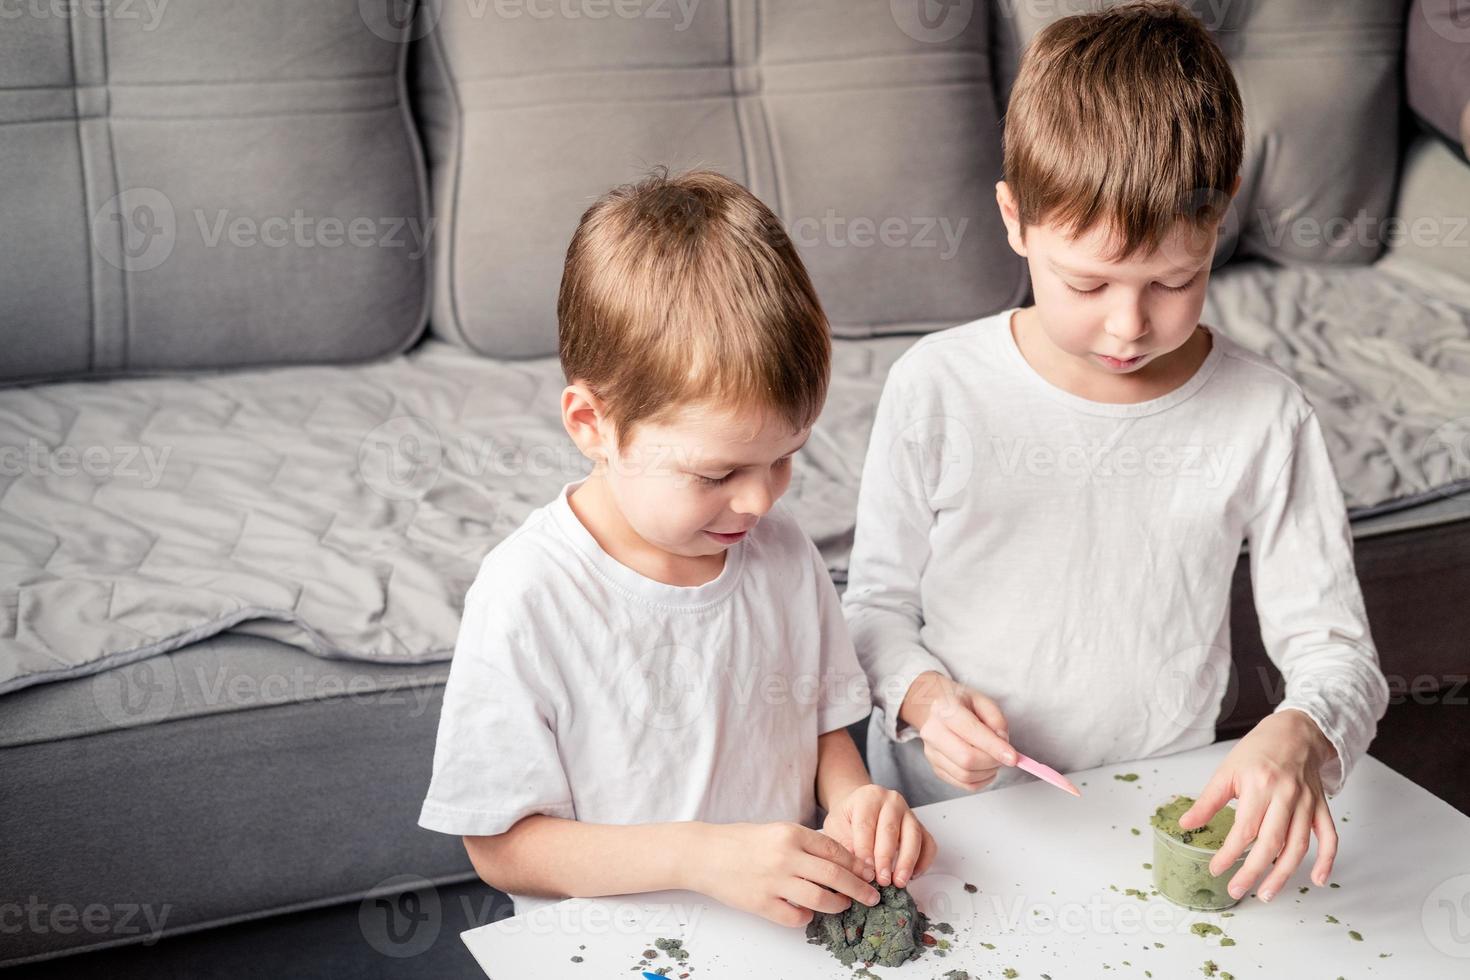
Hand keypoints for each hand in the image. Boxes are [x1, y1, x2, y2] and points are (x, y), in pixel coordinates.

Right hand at [685, 822, 880, 928]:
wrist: (704, 853)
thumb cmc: (741, 841)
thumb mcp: (777, 831)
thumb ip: (805, 844)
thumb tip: (840, 862)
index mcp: (791, 833)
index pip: (835, 850)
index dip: (856, 864)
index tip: (868, 873)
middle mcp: (785, 856)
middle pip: (835, 875)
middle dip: (858, 888)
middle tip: (871, 896)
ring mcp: (773, 881)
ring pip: (820, 899)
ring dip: (837, 905)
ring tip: (843, 905)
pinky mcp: (761, 903)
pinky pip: (795, 918)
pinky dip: (806, 918)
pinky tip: (806, 912)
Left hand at [822, 783, 937, 889]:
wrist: (859, 807)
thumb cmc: (848, 818)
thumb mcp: (836, 827)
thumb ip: (845, 845)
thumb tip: (855, 871)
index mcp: (867, 798)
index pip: (866, 825)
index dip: (865, 849)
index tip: (865, 870)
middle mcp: (891, 801)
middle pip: (890, 830)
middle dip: (886, 858)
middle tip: (882, 880)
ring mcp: (908, 812)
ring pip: (913, 835)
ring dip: (907, 861)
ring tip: (900, 881)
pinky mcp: (920, 826)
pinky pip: (928, 843)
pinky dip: (924, 860)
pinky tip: (914, 875)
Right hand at [900, 671, 1017, 791]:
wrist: (935, 710)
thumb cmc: (961, 705)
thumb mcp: (983, 701)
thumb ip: (997, 720)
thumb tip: (1003, 745)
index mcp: (944, 709)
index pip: (971, 732)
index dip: (994, 747)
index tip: (1014, 757)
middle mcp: (932, 731)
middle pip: (966, 759)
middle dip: (993, 762)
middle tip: (1005, 756)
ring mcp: (931, 752)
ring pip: (965, 775)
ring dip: (988, 772)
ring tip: (993, 759)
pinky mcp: (936, 768)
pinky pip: (963, 784)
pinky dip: (981, 780)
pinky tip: (985, 768)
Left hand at [1179, 709, 1338, 902]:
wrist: (1295, 732)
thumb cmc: (1258, 751)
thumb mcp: (1227, 771)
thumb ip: (1207, 800)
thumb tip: (1187, 825)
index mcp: (1259, 786)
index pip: (1244, 829)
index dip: (1229, 853)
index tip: (1216, 869)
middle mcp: (1286, 796)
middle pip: (1272, 843)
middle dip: (1253, 871)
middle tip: (1237, 890)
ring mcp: (1307, 803)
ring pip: (1299, 846)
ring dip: (1284, 874)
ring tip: (1267, 893)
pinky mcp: (1321, 807)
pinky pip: (1329, 837)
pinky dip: (1326, 859)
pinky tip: (1317, 879)